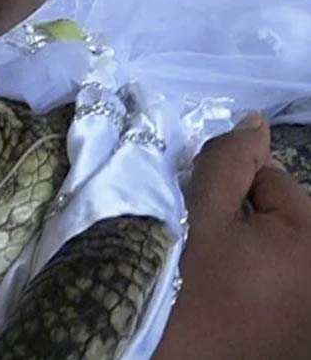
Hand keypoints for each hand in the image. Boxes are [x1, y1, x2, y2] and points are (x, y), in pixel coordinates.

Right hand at [154, 115, 310, 359]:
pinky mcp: (296, 334)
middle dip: (243, 221)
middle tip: (204, 251)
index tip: (200, 222)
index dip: (227, 190)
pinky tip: (230, 301)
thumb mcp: (200, 213)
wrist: (163, 359)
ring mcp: (310, 310)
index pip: (270, 179)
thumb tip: (255, 123)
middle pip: (278, 215)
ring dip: (247, 251)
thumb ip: (229, 160)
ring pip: (276, 247)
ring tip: (214, 278)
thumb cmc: (182, 285)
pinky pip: (278, 283)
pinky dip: (254, 284)